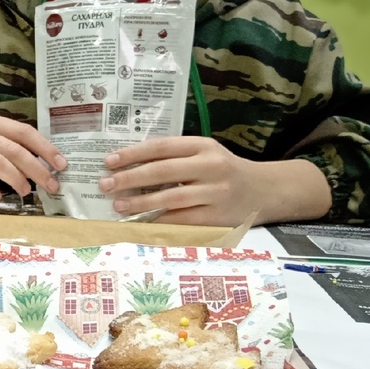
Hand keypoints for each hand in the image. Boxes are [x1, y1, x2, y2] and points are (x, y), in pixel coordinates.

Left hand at [99, 136, 331, 226]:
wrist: (263, 190)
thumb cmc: (223, 170)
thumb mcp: (204, 153)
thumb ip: (174, 156)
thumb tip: (128, 164)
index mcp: (203, 146)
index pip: (162, 147)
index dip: (133, 154)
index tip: (109, 161)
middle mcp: (210, 166)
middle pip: (163, 171)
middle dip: (130, 178)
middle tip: (106, 184)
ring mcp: (215, 193)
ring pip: (171, 198)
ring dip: (141, 203)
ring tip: (119, 205)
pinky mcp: (217, 216)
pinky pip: (182, 220)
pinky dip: (159, 221)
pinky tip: (141, 222)